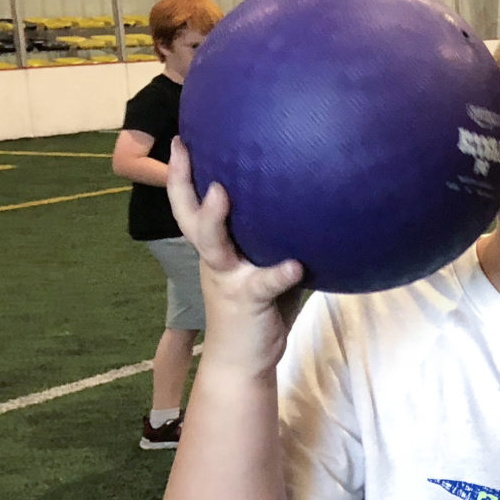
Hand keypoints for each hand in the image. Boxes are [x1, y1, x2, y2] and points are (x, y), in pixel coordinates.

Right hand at [167, 138, 305, 375]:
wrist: (245, 361)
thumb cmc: (263, 308)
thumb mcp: (268, 267)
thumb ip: (282, 240)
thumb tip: (318, 204)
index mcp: (218, 249)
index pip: (194, 205)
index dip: (184, 174)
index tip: (182, 138)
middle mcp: (217, 259)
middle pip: (188, 215)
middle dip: (180, 180)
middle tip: (181, 146)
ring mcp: (228, 279)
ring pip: (212, 244)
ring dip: (214, 218)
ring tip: (222, 192)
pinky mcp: (248, 301)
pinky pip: (264, 284)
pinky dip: (279, 273)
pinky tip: (295, 265)